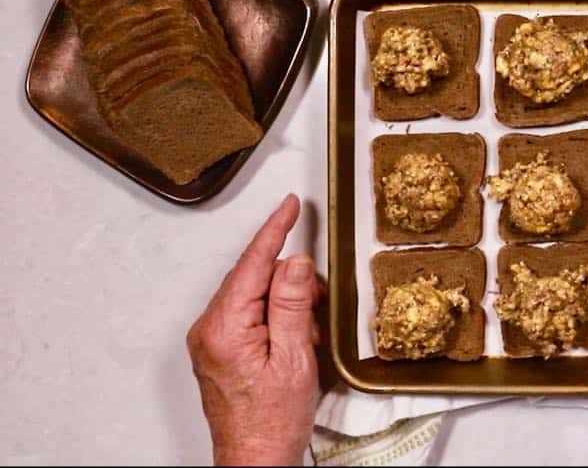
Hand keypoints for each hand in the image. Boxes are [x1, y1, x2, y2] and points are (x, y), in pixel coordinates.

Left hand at [187, 195, 319, 465]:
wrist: (255, 459)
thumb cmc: (273, 421)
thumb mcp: (296, 358)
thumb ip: (294, 304)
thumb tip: (295, 262)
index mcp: (225, 328)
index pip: (253, 263)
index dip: (275, 230)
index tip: (289, 206)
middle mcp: (209, 330)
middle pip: (253, 278)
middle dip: (291, 284)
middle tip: (317, 308)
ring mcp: (210, 340)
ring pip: (253, 296)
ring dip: (285, 307)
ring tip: (305, 340)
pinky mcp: (217, 349)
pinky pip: (248, 315)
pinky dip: (275, 319)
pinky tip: (291, 342)